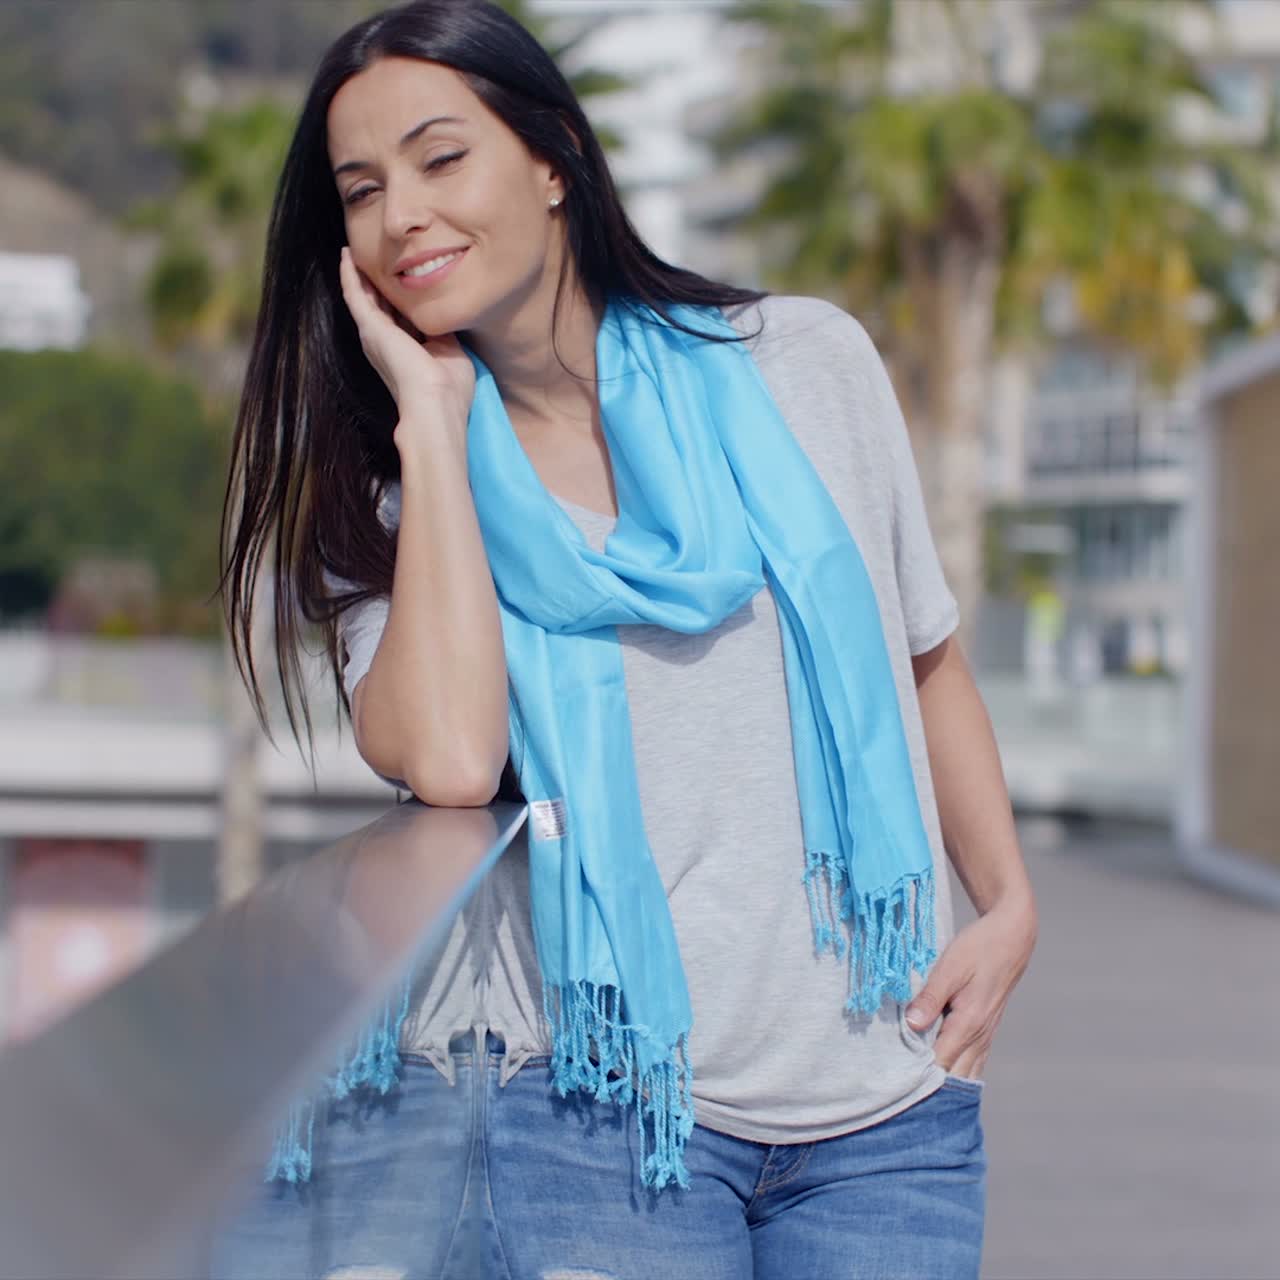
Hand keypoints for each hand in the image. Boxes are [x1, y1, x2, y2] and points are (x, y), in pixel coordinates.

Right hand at [338, 246, 475, 427]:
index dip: (399, 300)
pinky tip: (346, 255)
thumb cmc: (449, 387)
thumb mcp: (451, 351)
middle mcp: (386, 344)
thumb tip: (443, 315)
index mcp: (406, 351)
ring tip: (352, 251)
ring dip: (357, 275)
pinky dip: (350, 275)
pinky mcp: (369, 328)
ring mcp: (375, 336)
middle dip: (374, 284)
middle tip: (369, 258)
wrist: (435, 403)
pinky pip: (355, 295)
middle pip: (378, 306)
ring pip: (362, 298)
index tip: (401, 279)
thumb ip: (443, 333)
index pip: (400, 319)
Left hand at [905, 893, 1036, 1079]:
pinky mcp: (984, 1030)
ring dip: (944, 1085)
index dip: (918, 1078)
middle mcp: (979, 1036)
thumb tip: (911, 1026)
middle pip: (953, 1077)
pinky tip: (940, 1080)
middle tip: (900, 1099)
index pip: (940, 1064)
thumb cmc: (979, 948)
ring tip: (916, 1097)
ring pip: (965, 1074)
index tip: (894, 1087)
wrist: (1011, 938)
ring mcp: (984, 1036)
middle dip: (930, 1090)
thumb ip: (930, 997)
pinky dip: (955, 1074)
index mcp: (968, 1024)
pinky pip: (971, 1063)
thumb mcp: (950, 967)